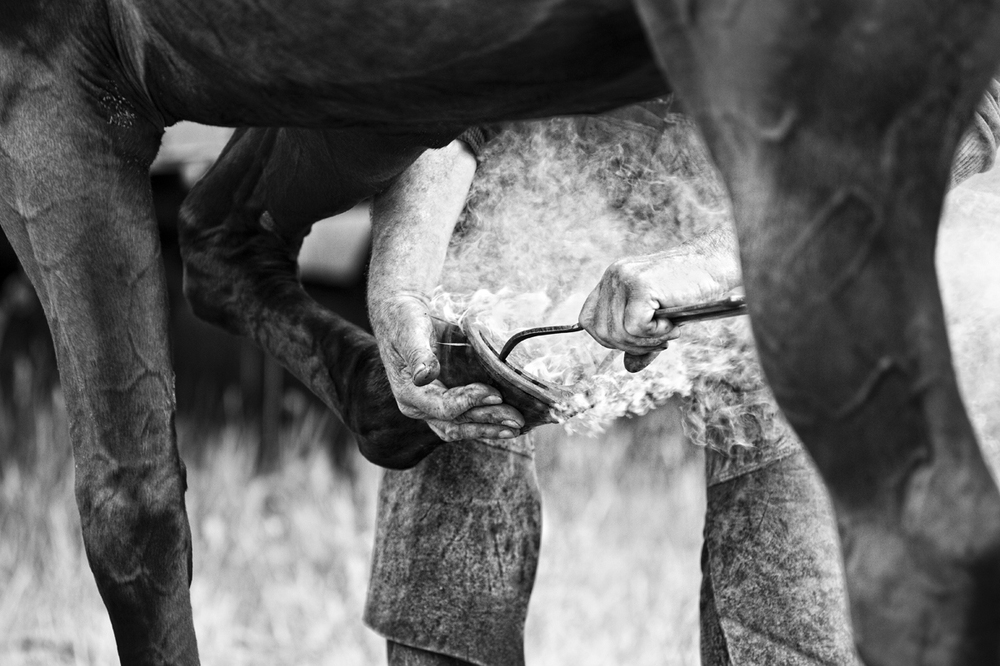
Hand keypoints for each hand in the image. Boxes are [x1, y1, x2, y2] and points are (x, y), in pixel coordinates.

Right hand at [371, 292, 524, 441]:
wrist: (399, 316)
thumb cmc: (404, 320)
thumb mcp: (409, 331)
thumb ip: (418, 355)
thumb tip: (425, 376)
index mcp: (409, 393)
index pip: (445, 407)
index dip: (471, 402)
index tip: (496, 395)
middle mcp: (419, 407)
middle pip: (457, 423)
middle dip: (488, 422)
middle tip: (517, 421)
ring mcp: (431, 407)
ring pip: (461, 428)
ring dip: (489, 429)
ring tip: (516, 429)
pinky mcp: (443, 402)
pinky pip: (464, 420)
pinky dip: (485, 423)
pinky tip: (505, 423)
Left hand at [579, 251, 729, 371]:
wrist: (715, 266)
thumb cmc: (689, 293)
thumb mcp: (659, 321)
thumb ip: (641, 341)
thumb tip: (629, 368)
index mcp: (611, 281)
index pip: (587, 320)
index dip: (609, 339)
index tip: (636, 340)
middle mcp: (613, 276)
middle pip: (602, 331)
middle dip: (630, 346)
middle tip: (659, 339)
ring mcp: (624, 279)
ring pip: (618, 332)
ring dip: (647, 340)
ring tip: (669, 328)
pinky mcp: (641, 285)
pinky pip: (635, 328)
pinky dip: (656, 333)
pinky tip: (672, 322)